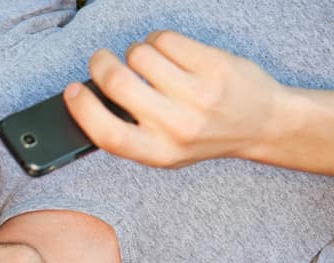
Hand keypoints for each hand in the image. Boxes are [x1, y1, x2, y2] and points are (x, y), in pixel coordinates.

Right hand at [63, 31, 284, 167]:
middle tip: (100, 60)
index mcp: (158, 153)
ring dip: (136, 51)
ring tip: (148, 62)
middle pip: (118, 83)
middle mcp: (178, 127)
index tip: (72, 90)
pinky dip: (159, 41)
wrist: (261, 123)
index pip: (108, 134)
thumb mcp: (163, 150)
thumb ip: (129, 132)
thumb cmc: (202, 135)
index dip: (83, 109)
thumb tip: (88, 102)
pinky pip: (165, 39)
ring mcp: (198, 94)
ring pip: (139, 54)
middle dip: (101, 63)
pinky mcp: (214, 65)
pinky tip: (169, 53)